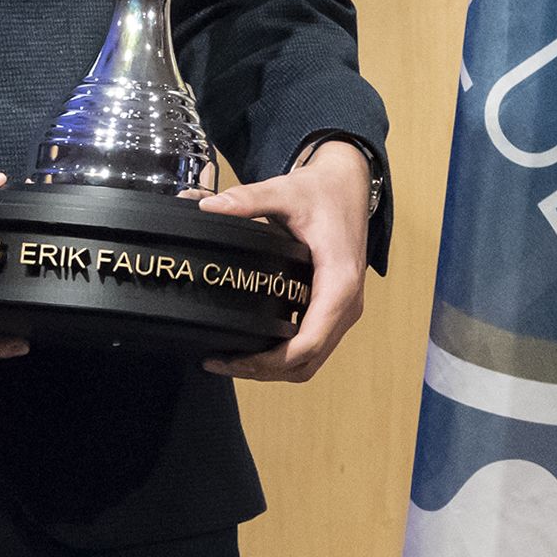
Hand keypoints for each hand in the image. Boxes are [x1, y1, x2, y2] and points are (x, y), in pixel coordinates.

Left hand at [202, 141, 375, 382]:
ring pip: (311, 360)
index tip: (232, 359)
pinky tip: (254, 346)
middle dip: (264, 371)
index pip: (307, 343)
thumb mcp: (285, 191)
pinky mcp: (335, 308)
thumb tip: (207, 207)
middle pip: (306, 362)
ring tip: (232, 360)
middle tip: (221, 363)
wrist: (349, 185)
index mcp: (338, 283)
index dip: (268, 362)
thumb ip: (248, 199)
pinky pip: (313, 345)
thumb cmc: (322, 191)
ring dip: (274, 369)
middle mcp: (347, 304)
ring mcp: (343, 309)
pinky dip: (284, 356)